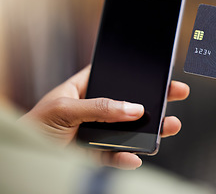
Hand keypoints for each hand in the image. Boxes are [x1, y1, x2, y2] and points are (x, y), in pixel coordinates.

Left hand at [19, 66, 189, 169]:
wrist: (24, 159)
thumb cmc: (34, 126)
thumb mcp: (63, 109)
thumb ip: (98, 107)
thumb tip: (132, 108)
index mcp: (85, 89)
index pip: (115, 76)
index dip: (136, 73)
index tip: (157, 71)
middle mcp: (96, 110)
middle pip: (130, 102)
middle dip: (154, 99)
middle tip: (175, 92)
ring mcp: (99, 132)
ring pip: (130, 130)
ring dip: (151, 129)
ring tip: (170, 126)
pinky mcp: (97, 154)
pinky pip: (118, 155)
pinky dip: (128, 157)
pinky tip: (136, 157)